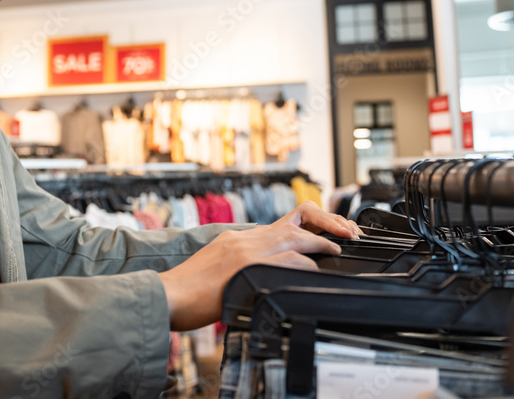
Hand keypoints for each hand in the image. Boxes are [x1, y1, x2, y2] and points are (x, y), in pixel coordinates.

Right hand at [158, 202, 359, 331]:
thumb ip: (241, 264)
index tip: (326, 234)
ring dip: (323, 241)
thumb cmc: (189, 290)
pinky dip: (306, 264)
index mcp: (238, 238)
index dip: (310, 226)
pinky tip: (315, 270)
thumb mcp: (218, 268)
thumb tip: (261, 274)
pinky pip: (287, 260)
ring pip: (296, 235)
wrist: (168, 295)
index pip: (282, 223)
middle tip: (346, 235)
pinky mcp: (247, 267)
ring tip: (339, 249)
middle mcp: (245, 239)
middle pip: (297, 218)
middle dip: (327, 223)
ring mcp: (246, 251)